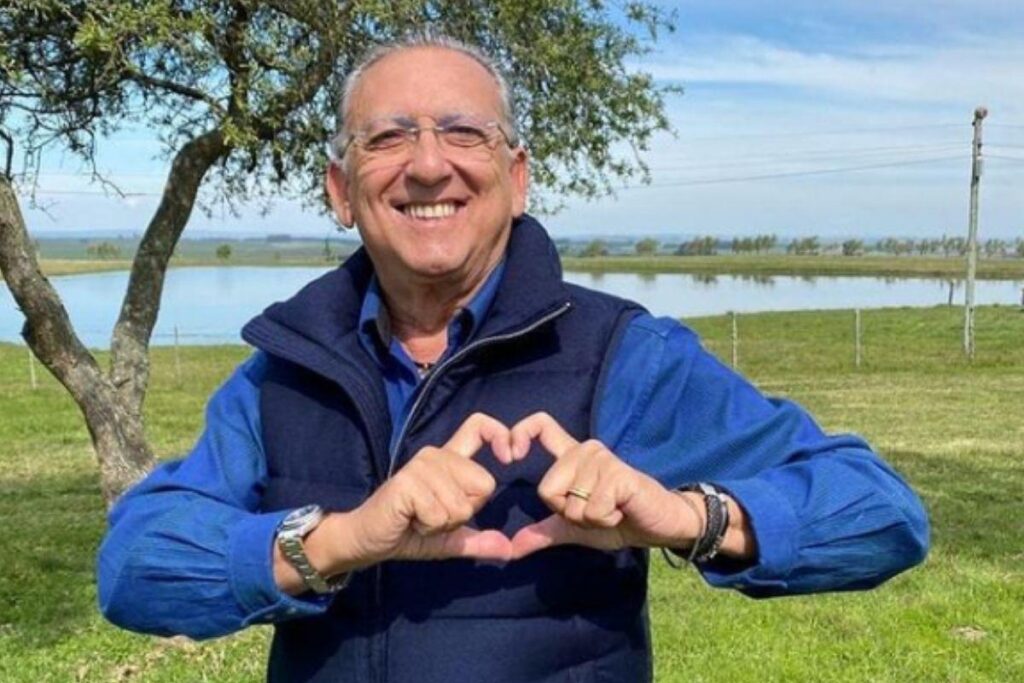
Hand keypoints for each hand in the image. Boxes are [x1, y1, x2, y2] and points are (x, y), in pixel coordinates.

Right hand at [345, 412, 514, 565]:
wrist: (366, 540)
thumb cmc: (407, 533)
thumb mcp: (450, 538)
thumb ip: (478, 541)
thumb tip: (508, 549)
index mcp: (449, 460)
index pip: (479, 427)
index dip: (500, 435)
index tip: (510, 457)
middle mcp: (436, 455)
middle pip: (484, 484)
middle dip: (464, 512)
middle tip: (432, 515)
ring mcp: (421, 465)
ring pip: (463, 504)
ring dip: (443, 523)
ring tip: (419, 518)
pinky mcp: (408, 482)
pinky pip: (441, 513)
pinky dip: (430, 527)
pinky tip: (410, 520)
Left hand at [508, 412, 702, 558]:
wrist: (659, 525)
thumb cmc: (619, 520)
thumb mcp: (575, 528)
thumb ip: (544, 533)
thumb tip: (512, 548)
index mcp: (571, 456)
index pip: (540, 426)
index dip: (519, 433)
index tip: (510, 455)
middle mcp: (585, 450)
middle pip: (547, 489)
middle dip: (569, 513)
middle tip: (598, 509)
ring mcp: (602, 459)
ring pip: (571, 504)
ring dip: (591, 519)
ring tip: (613, 508)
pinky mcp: (617, 474)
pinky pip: (592, 511)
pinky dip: (605, 521)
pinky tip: (622, 510)